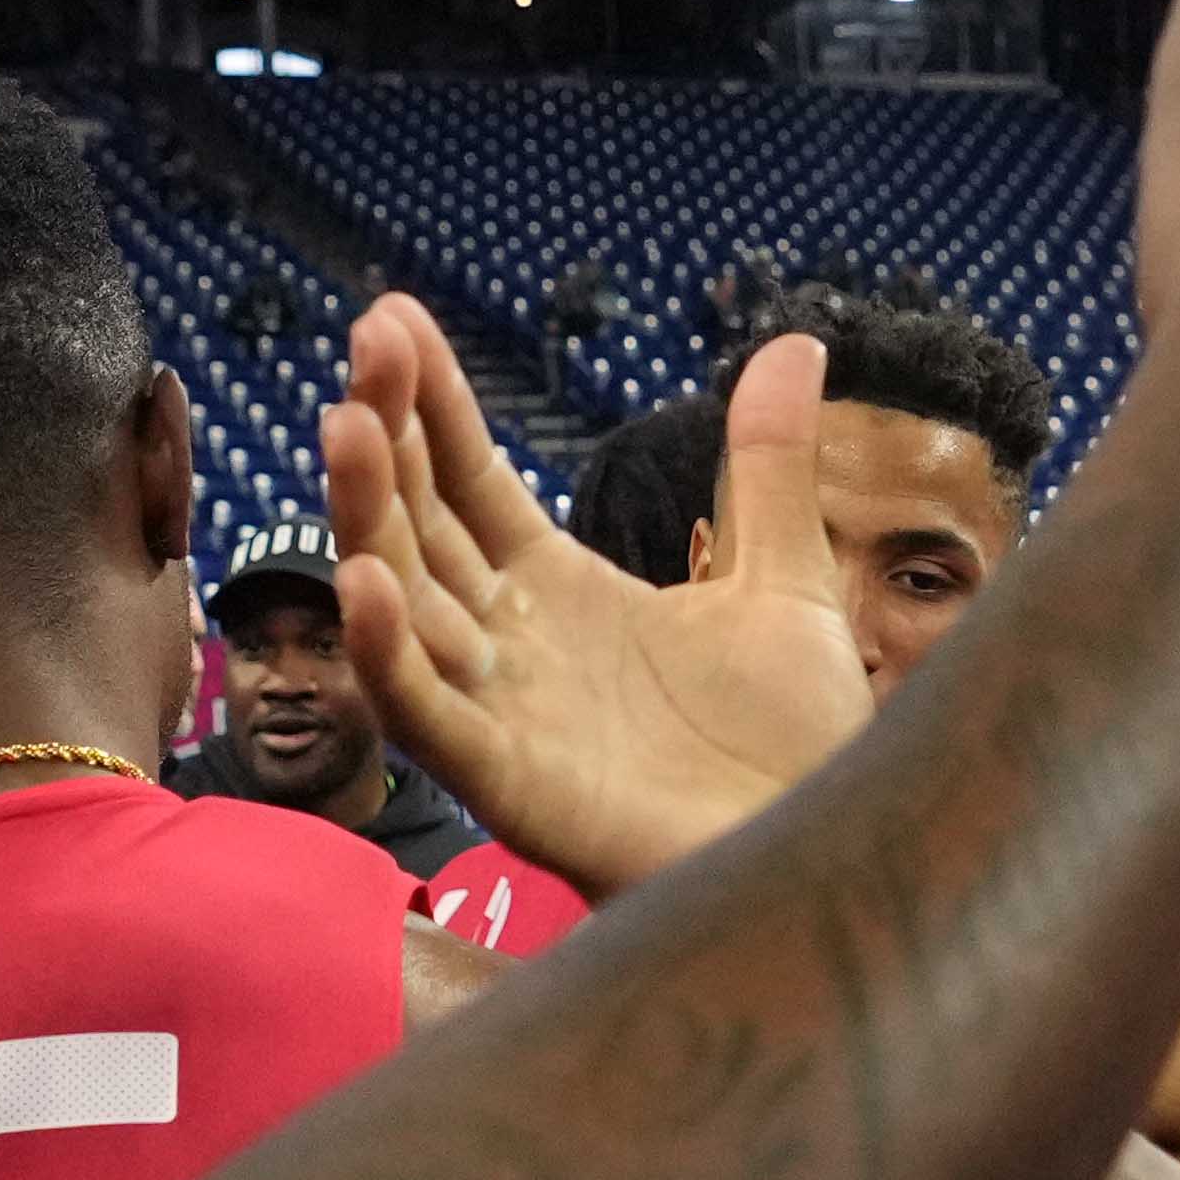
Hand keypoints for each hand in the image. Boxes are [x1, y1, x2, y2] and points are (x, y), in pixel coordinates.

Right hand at [321, 315, 873, 893]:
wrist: (834, 860)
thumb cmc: (795, 747)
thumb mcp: (785, 580)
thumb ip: (767, 465)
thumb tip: (792, 343)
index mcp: (563, 593)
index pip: (472, 481)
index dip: (432, 404)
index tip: (394, 319)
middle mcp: (514, 647)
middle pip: (424, 526)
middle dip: (390, 434)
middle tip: (367, 337)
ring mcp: (505, 715)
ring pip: (409, 608)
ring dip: (369, 519)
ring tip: (345, 427)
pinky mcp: (513, 789)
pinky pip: (433, 719)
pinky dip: (391, 658)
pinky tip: (368, 584)